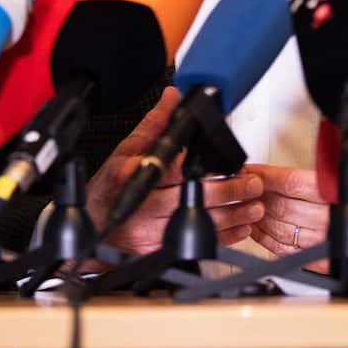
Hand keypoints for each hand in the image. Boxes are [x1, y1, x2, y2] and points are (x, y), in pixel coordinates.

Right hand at [84, 87, 264, 256]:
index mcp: (137, 177)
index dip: (205, 166)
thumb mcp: (126, 149)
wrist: (94, 224)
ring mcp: (151, 233)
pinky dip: (222, 238)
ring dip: (232, 217)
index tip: (230, 162)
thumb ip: (155, 124)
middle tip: (252, 183)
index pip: (176, 169)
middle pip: (192, 200)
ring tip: (254, 205)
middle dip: (229, 192)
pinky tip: (239, 228)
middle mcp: (144, 207)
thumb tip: (173, 97)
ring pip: (199, 226)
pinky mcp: (159, 250)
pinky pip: (196, 246)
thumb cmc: (110, 186)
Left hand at [245, 163, 329, 272]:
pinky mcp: (319, 259)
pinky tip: (258, 230)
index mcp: (333, 192)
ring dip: (258, 217)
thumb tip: (269, 173)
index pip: (289, 181)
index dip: (265, 176)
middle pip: (281, 204)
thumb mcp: (335, 179)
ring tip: (247, 208)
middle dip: (257, 195)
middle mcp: (329, 218)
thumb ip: (306, 178)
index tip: (250, 171)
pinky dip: (266, 239)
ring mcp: (323, 240)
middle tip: (245, 189)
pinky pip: (284, 249)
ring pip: (279, 227)